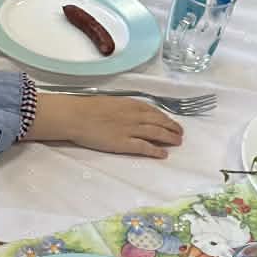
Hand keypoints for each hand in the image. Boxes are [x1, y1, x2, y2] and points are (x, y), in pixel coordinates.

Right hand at [30, 92, 183, 159]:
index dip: (165, 118)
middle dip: (172, 128)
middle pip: (160, 122)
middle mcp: (135, 116)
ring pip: (156, 133)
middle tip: (180, 133)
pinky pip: (144, 147)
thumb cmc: (88, 108)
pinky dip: (156, 150)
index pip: (154, 111)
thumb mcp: (111, 102)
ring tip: (178, 142)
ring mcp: (131, 130)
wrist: (76, 116)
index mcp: (131, 104)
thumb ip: (124, 107)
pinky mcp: (124, 143)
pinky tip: (164, 154)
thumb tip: (132, 112)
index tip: (172, 122)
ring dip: (169, 138)